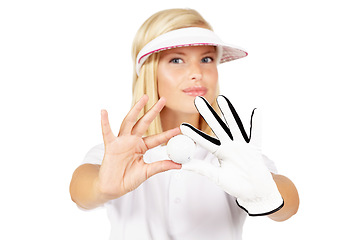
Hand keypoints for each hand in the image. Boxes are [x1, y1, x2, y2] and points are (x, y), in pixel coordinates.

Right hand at [97, 95, 180, 200]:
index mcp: (141, 147)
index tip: (179, 129)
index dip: (167, 133)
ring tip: (143, 98)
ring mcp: (121, 142)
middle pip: (144, 123)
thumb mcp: (147, 172)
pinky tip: (104, 112)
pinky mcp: (111, 146)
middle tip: (163, 100)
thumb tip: (177, 164)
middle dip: (153, 111)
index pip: (156, 138)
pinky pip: (107, 133)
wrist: (112, 188)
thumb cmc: (127, 179)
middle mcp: (132, 141)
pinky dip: (105, 122)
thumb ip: (161, 166)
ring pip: (129, 122)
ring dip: (136, 109)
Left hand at [180, 95, 282, 215]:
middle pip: (218, 126)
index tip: (182, 126)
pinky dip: (257, 123)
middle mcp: (230, 145)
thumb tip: (181, 165)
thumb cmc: (236, 184)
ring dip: (229, 112)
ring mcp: (243, 145)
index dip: (194, 134)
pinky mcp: (255, 148)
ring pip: (235, 126)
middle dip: (208, 114)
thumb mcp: (217, 177)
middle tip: (197, 100)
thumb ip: (202, 169)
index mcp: (220, 152)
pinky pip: (256, 134)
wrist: (256, 191)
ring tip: (222, 98)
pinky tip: (256, 110)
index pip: (205, 141)